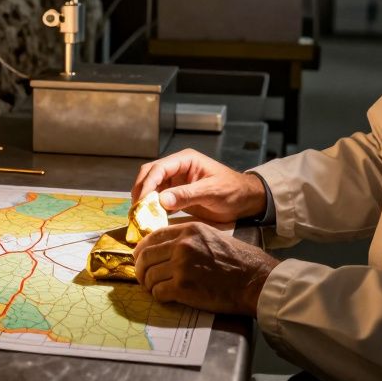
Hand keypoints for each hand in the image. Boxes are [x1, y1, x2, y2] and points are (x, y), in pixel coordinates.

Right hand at [132, 148, 266, 222]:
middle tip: (135, 210)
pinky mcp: (177, 194)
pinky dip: (153, 208)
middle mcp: (178, 168)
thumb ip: (187, 195)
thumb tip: (161, 200)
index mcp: (185, 160)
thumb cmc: (233, 191)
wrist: (246, 201)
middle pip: (150, 175)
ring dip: (144, 200)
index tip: (141, 203)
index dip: (147, 184)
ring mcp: (176, 181)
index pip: (158, 168)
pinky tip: (150, 220)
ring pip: (152, 187)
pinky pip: (160, 199)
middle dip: (141, 191)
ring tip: (139, 217)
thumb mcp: (212, 192)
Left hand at [133, 222, 279, 315]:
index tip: (140, 258)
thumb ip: (187, 238)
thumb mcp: (211, 236)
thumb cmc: (237, 260)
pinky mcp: (183, 287)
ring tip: (156, 288)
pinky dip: (159, 296)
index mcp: (188, 230)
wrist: (253, 279)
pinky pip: (158, 292)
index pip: (152, 237)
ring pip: (149, 276)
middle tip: (143, 277)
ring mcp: (181, 266)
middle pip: (145, 256)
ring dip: (149, 285)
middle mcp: (182, 245)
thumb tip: (163, 247)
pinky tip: (166, 296)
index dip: (141, 249)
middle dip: (140, 269)